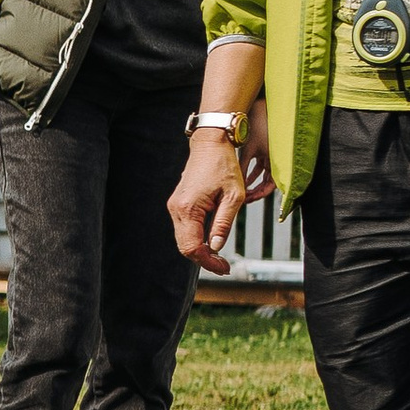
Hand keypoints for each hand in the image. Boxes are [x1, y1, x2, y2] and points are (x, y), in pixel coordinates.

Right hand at [169, 129, 249, 272]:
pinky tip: (211, 241)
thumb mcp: (233, 196)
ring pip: (183, 239)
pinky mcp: (178, 203)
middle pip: (184, 247)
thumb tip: (216, 247)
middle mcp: (176, 208)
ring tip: (220, 256)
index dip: (208, 262)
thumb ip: (224, 223)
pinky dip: (196, 239)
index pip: (192, 247)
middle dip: (204, 260)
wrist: (210, 142)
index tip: (224, 267)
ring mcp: (175, 205)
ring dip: (200, 250)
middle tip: (224, 266)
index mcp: (188, 208)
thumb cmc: (224, 165)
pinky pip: (184, 229)